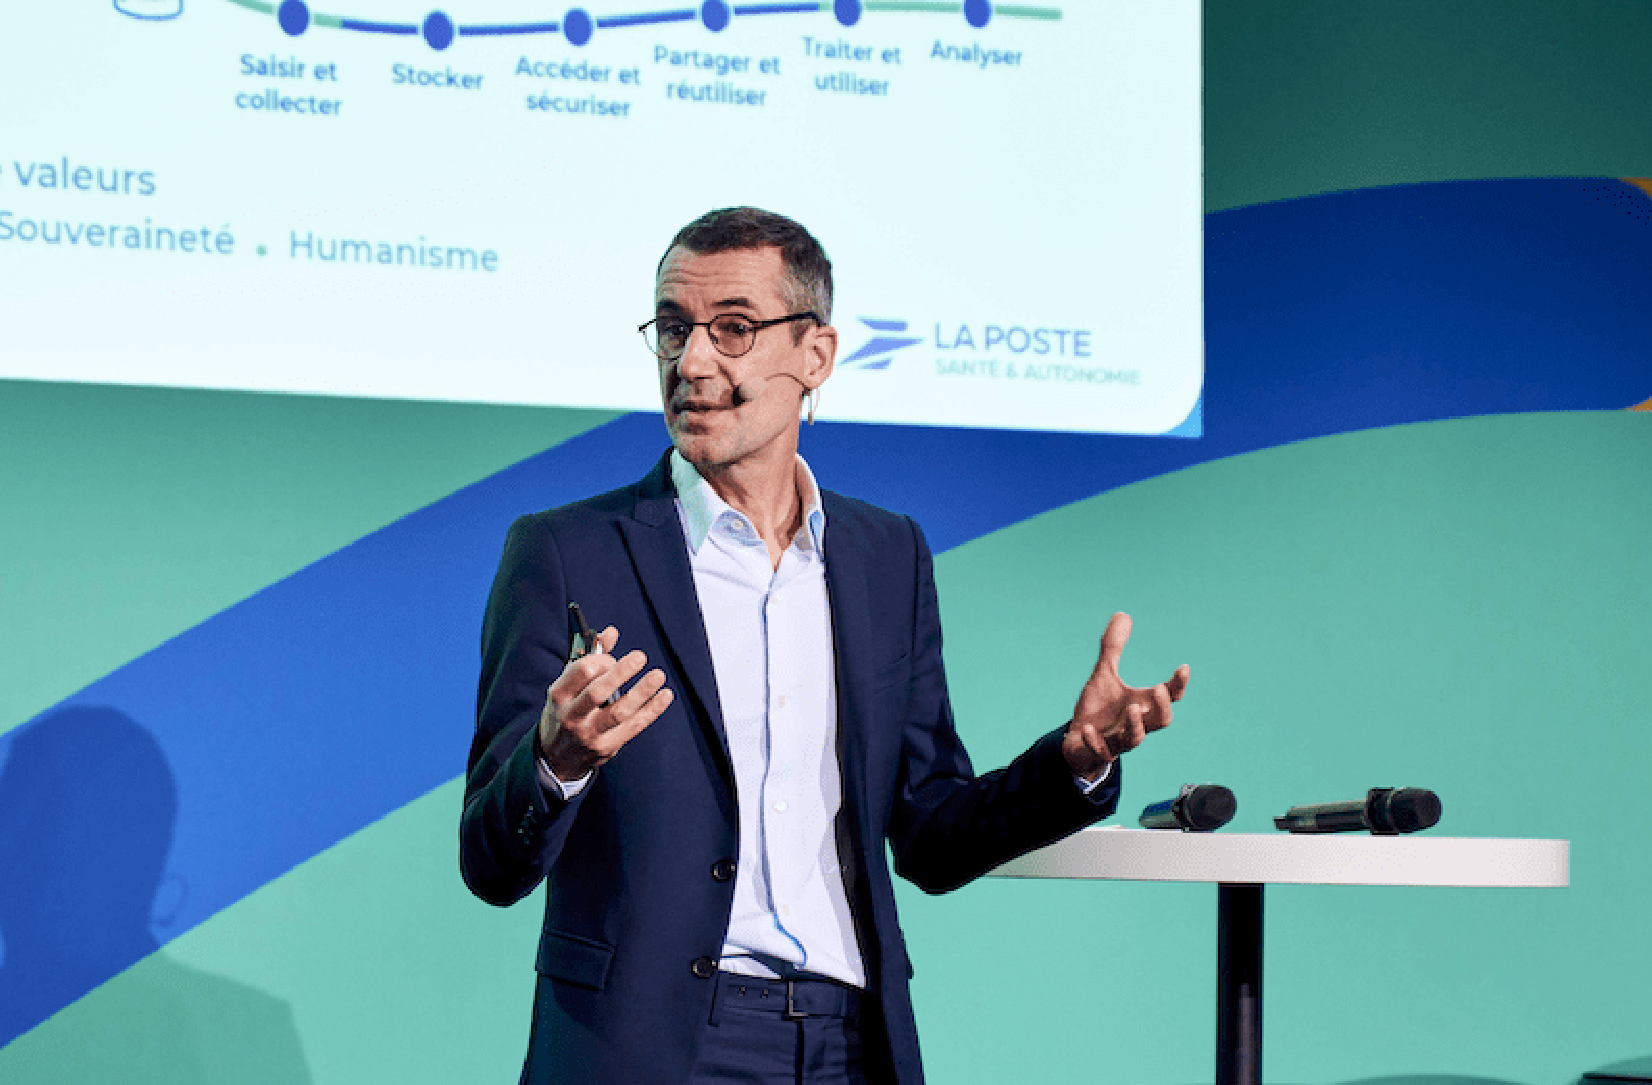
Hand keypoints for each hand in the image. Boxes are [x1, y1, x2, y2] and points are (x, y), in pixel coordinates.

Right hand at [538, 625, 673, 781]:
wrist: (556, 757)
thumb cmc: (565, 710)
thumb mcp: (567, 685)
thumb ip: (590, 656)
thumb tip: (612, 632)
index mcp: (559, 695)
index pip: (581, 672)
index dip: (601, 660)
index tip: (612, 659)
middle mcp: (572, 716)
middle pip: (597, 692)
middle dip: (620, 673)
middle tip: (640, 656)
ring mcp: (590, 734)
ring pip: (619, 712)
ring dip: (641, 692)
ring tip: (658, 675)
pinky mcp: (608, 746)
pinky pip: (634, 726)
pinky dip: (652, 710)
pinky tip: (665, 695)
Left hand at [1062, 613, 1188, 779]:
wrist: (1079, 742)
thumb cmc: (1099, 709)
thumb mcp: (1104, 675)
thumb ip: (1113, 648)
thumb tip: (1122, 614)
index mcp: (1141, 705)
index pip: (1168, 696)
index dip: (1178, 684)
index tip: (1183, 667)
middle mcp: (1135, 723)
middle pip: (1161, 721)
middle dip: (1163, 707)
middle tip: (1159, 689)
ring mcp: (1118, 740)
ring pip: (1135, 740)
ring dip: (1134, 725)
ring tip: (1129, 708)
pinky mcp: (1099, 751)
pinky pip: (1101, 751)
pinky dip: (1095, 741)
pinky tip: (1086, 729)